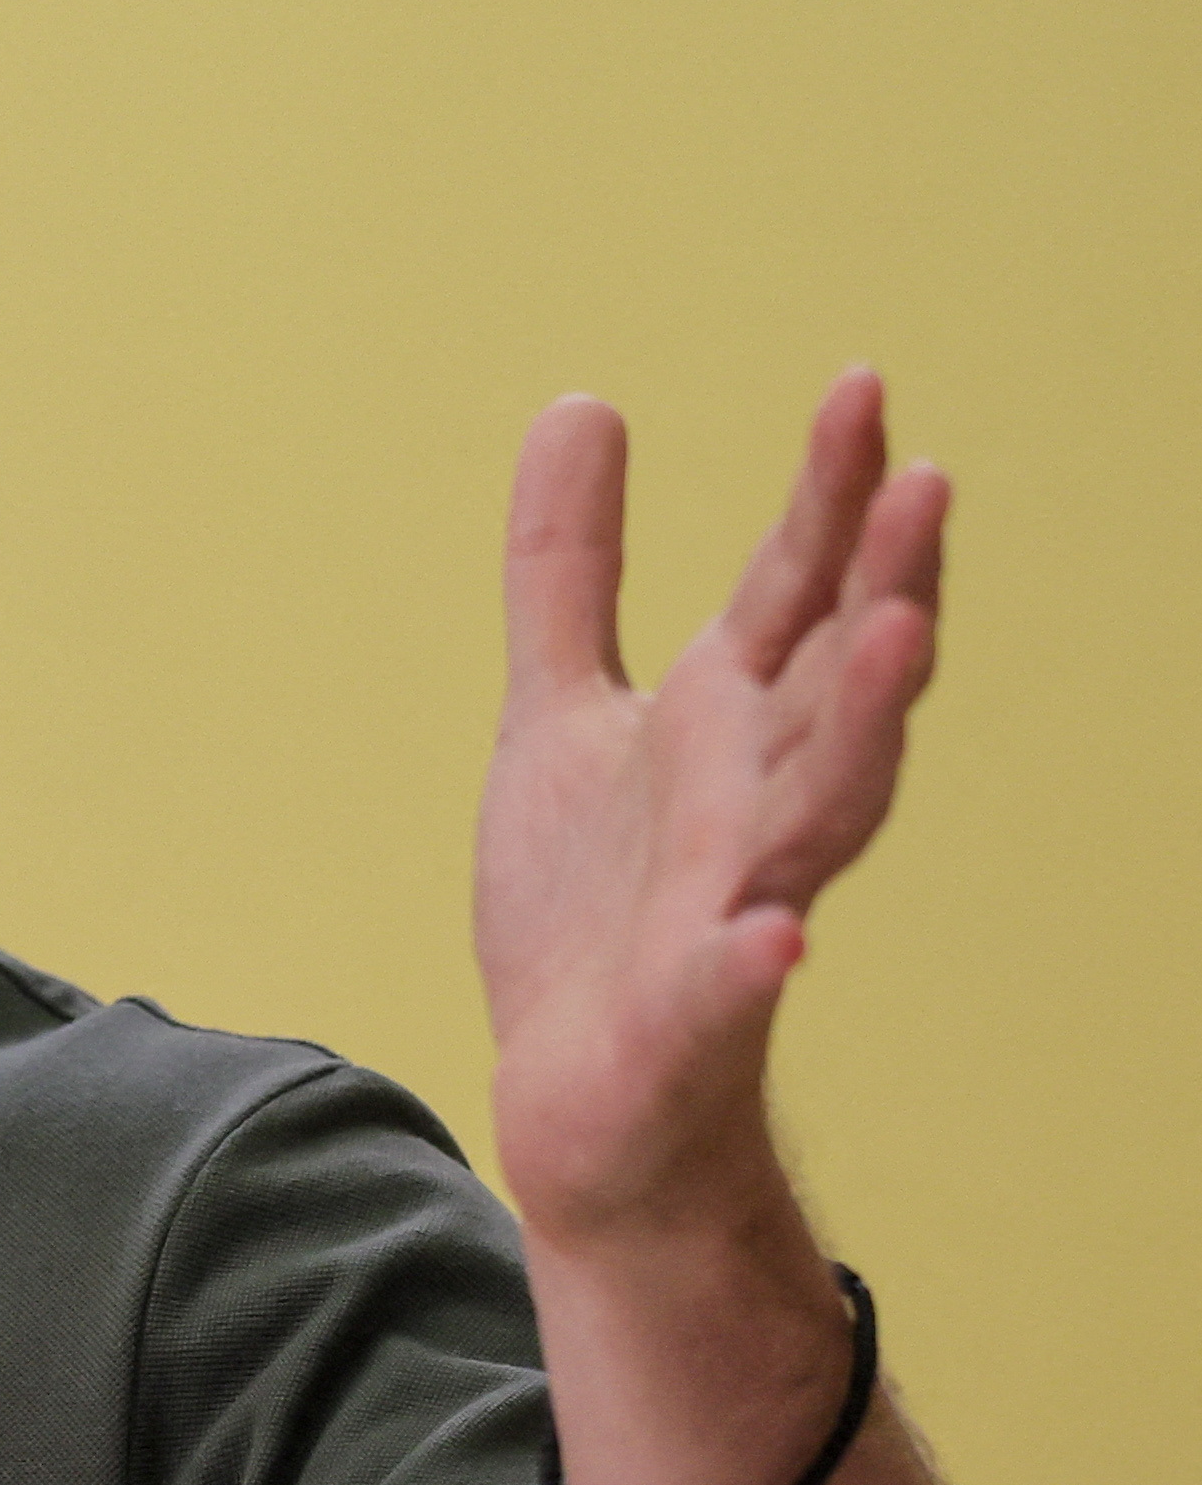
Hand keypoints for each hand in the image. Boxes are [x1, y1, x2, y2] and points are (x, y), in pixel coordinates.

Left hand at [475, 373, 941, 1246]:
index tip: (859, 386)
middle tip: (923, 481)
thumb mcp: (562, 712)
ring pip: (824, 813)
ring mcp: (735, 907)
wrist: (581, 1098)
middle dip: (886, 585)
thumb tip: (583, 402)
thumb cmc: (594, 906)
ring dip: (861, 727)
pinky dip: (753, 960)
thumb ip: (571, 571)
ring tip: (896, 635)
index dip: (830, 498)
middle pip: (840, 684)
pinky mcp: (689, 1017)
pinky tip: (775, 937)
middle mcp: (754, 805)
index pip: (798, 594)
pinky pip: (733, 986)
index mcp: (727, 728)